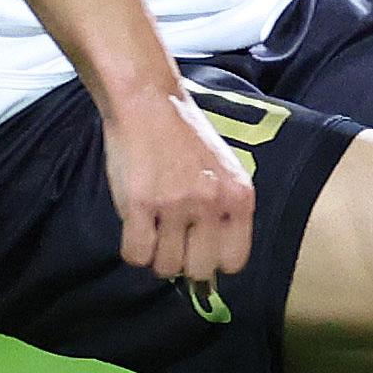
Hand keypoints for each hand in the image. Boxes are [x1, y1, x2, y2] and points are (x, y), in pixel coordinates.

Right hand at [105, 89, 256, 283]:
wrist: (150, 103)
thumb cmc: (184, 138)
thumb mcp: (224, 171)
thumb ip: (225, 210)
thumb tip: (216, 264)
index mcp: (240, 196)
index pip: (234, 261)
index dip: (213, 261)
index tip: (200, 250)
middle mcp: (212, 202)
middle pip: (199, 270)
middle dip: (182, 262)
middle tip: (172, 241)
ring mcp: (176, 204)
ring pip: (166, 267)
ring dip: (156, 255)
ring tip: (154, 229)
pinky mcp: (140, 203)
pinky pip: (136, 254)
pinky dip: (133, 250)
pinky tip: (136, 228)